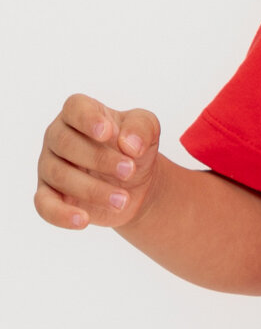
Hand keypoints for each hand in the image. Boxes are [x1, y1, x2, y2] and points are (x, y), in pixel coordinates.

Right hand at [35, 92, 161, 230]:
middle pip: (65, 143)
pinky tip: (83, 220)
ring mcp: (49, 166)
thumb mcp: (148, 130)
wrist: (135, 183)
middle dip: (99, 159)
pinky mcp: (48, 195)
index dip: (88, 119)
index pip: (75, 108)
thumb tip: (130, 144)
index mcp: (79, 113)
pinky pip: (44, 205)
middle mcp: (58, 137)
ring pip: (60, 175)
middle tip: (129, 171)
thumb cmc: (135, 147)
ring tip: (123, 200)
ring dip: (93, 189)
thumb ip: (142, 128)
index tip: (108, 133)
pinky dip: (61, 215)